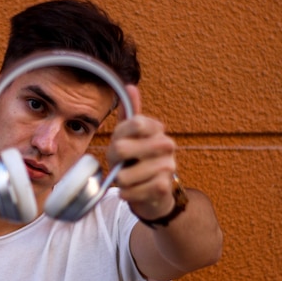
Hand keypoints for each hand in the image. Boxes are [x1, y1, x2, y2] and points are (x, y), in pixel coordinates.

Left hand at [107, 85, 176, 219]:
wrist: (156, 193)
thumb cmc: (138, 160)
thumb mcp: (130, 136)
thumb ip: (129, 114)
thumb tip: (130, 86)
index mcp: (155, 128)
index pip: (133, 122)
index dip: (119, 135)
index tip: (119, 143)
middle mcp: (166, 144)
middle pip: (121, 149)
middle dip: (114, 160)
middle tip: (120, 164)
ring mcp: (167, 166)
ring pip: (124, 174)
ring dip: (119, 180)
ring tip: (128, 179)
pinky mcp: (163, 187)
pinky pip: (132, 191)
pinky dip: (127, 194)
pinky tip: (132, 191)